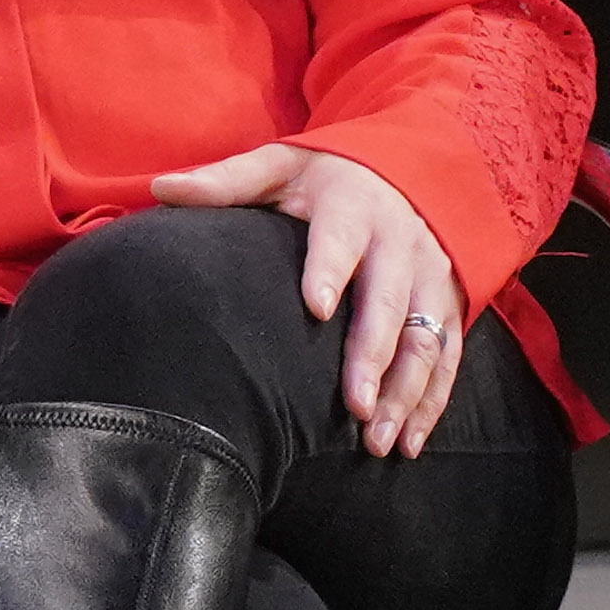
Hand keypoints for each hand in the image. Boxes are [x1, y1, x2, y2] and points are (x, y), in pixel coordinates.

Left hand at [149, 145, 464, 456]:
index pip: (340, 239)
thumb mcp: (279, 166)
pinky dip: (432, 402)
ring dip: (406, 391)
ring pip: (425, 338)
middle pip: (389, 300)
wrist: (408, 168)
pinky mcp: (448, 304)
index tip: (315, 308)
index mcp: (352, 206)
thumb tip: (162, 189)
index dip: (329, 270)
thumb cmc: (327, 177)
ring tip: (378, 438)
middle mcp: (399, 242)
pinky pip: (446, 357)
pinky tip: (409, 443)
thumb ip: (227, 181)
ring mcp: (430, 276)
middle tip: (356, 405)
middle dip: (373, 354)